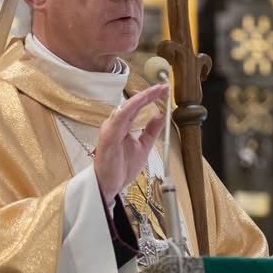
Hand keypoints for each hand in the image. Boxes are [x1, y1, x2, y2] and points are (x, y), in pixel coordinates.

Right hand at [93, 83, 168, 206]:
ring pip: (126, 107)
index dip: (150, 97)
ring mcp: (110, 129)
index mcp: (121, 126)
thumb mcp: (143, 147)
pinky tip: (141, 101)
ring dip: (142, 98)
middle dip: (148, 93)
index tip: (164, 90)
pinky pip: (120, 118)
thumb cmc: (120, 168)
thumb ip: (151, 131)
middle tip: (163, 86)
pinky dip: (131, 107)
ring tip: (156, 91)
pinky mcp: (109, 136)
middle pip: (132, 104)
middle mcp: (114, 124)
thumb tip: (160, 116)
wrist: (109, 187)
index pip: (136, 107)